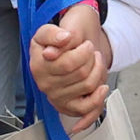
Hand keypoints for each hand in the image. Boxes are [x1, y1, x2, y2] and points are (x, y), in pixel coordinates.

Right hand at [28, 1, 113, 131]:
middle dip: (92, 59)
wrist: (65, 52)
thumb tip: (63, 39)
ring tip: (95, 63)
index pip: (68, 63)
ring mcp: (56, 97)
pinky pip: (86, 110)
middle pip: (81, 74)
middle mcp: (45, 84)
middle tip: (91, 53)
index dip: (84, 52)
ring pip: (88, 86)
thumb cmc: (58, 43)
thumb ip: (53, 33)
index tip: (86, 45)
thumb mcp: (49, 29)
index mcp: (38, 66)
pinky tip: (101, 89)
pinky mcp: (68, 107)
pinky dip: (97, 100)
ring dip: (99, 71)